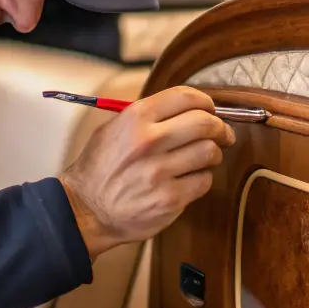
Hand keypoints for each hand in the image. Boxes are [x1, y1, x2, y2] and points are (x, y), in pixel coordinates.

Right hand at [59, 86, 236, 258]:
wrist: (86, 210)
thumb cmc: (100, 168)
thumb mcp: (113, 129)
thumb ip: (147, 115)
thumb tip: (188, 108)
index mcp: (135, 118)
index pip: (186, 97)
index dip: (206, 102)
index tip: (210, 110)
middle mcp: (148, 141)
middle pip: (205, 123)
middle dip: (220, 128)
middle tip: (222, 134)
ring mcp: (160, 172)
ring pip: (209, 152)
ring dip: (213, 154)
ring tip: (205, 158)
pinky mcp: (169, 199)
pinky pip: (204, 181)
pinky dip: (202, 178)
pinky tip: (191, 179)